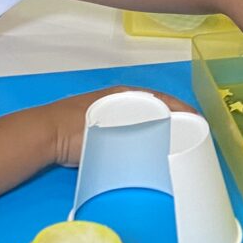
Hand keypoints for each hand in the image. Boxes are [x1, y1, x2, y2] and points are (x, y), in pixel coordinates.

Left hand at [50, 86, 194, 166]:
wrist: (45, 135)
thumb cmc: (75, 130)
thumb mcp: (110, 130)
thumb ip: (135, 135)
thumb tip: (160, 145)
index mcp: (123, 94)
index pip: (160, 99)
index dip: (181, 108)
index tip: (197, 119)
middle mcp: (118, 100)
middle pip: (153, 108)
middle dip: (173, 118)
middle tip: (191, 131)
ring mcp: (108, 113)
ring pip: (142, 118)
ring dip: (158, 127)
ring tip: (175, 141)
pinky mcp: (100, 128)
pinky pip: (130, 128)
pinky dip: (142, 135)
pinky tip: (147, 148)